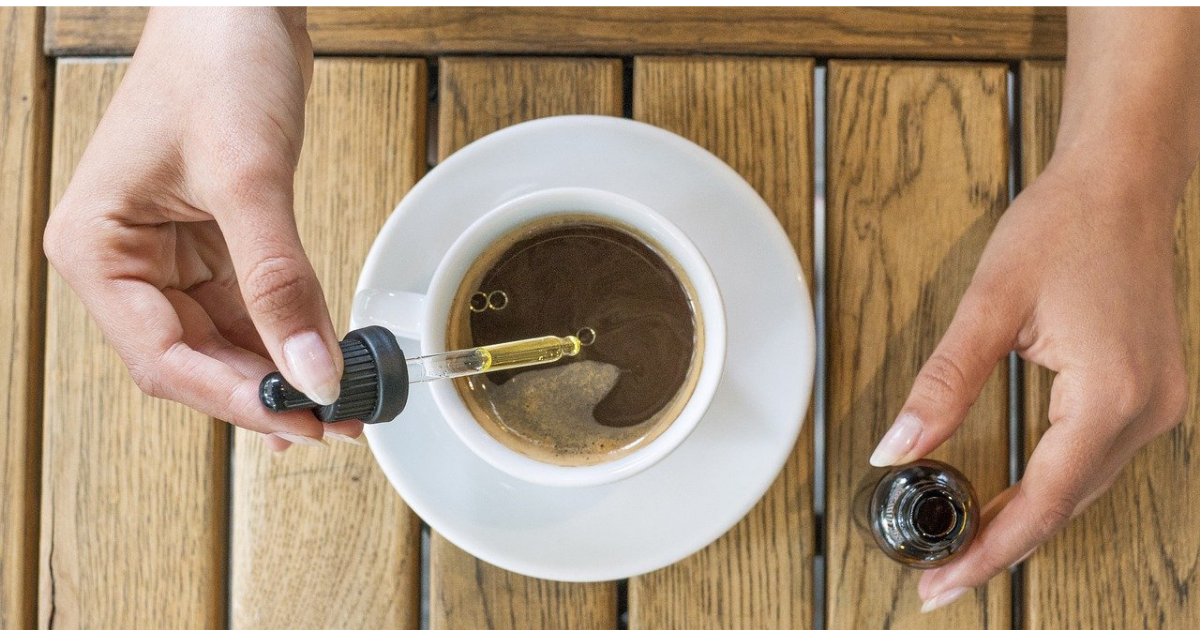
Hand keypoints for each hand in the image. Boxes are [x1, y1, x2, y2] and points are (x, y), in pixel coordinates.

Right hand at [44, 8, 360, 449]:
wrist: (237, 5)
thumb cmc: (216, 64)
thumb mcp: (248, 179)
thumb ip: (280, 282)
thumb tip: (313, 372)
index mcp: (96, 248)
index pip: (162, 356)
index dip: (233, 397)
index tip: (298, 420)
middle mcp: (123, 260)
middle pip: (192, 360)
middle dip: (263, 394)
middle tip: (333, 422)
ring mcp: (167, 254)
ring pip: (223, 342)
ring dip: (279, 373)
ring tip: (341, 404)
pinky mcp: (211, 242)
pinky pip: (246, 308)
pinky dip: (285, 336)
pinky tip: (320, 364)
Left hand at [867, 157, 1187, 610]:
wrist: (1120, 184)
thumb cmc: (1063, 228)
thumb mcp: (989, 306)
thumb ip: (942, 385)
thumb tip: (896, 447)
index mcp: (1110, 397)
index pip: (1040, 503)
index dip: (986, 552)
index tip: (939, 584)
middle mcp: (1145, 411)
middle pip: (1062, 507)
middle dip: (998, 547)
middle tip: (937, 577)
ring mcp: (1154, 405)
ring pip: (1079, 490)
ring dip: (1022, 520)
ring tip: (962, 547)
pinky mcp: (1147, 392)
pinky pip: (1091, 461)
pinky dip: (1048, 486)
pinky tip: (1009, 499)